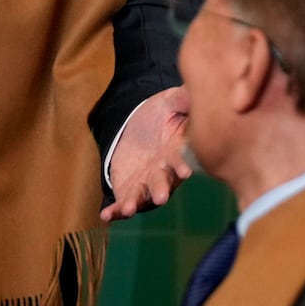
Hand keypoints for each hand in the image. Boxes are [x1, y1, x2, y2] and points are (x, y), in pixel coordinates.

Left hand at [100, 85, 190, 221]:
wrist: (140, 122)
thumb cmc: (163, 113)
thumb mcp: (172, 101)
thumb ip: (185, 99)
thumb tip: (199, 90)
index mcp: (177, 150)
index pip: (182, 158)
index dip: (183, 164)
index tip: (185, 171)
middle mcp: (164, 171)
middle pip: (164, 182)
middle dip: (161, 189)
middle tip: (160, 196)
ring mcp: (146, 181)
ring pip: (143, 196)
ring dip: (136, 203)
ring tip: (129, 208)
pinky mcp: (128, 186)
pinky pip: (123, 201)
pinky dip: (116, 210)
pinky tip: (105, 215)